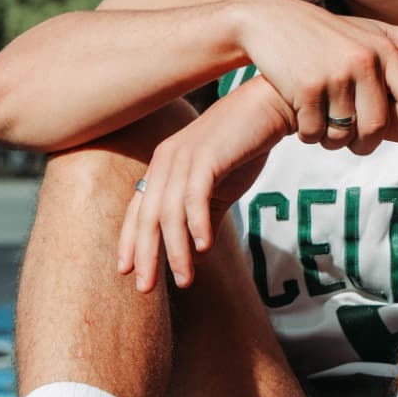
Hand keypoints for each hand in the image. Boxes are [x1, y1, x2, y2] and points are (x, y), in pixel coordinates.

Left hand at [118, 76, 293, 291]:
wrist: (270, 107)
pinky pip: (194, 196)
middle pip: (146, 216)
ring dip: (176, 250)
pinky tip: (205, 248)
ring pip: (169, 212)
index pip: (138, 209)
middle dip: (144, 255)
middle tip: (145, 288)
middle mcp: (165, 161)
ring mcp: (183, 157)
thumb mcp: (218, 187)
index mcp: (163, 167)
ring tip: (185, 280)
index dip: (130, 241)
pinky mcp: (206, 156)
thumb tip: (196, 254)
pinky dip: (197, 224)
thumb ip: (204, 218)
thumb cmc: (243, 147)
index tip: (127, 272)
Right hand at [234, 0, 397, 153]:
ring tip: (323, 123)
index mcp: (383, 50)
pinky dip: (308, 134)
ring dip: (331, 140)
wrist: (267, 21)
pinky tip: (302, 116)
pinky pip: (314, 133)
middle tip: (352, 142)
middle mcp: (363, 61)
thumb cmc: (324, 31)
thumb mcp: (368, 30)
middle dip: (364, 145)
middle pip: (376, 128)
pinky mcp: (305, 88)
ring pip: (343, 135)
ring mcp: (334, 74)